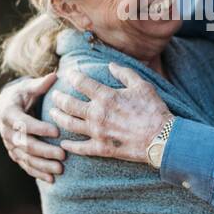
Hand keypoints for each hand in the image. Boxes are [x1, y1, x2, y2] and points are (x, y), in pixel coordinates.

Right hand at [0, 73, 65, 182]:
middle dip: (44, 151)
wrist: (6, 107)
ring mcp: (10, 145)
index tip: (57, 132)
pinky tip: (51, 180)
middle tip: (63, 155)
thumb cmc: (22, 95)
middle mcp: (6, 131)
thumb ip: (40, 84)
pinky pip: (25, 166)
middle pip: (25, 144)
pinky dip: (38, 173)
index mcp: (8, 113)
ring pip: (25, 158)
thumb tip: (54, 76)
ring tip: (60, 169)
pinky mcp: (15, 154)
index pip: (24, 123)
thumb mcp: (28, 87)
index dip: (39, 129)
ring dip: (43, 165)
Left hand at [50, 63, 171, 163]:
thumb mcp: (142, 85)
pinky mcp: (101, 149)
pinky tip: (63, 143)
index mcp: (106, 96)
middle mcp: (97, 114)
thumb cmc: (154, 110)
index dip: (72, 76)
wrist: (161, 138)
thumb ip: (125, 73)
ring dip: (58, 117)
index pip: (82, 83)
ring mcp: (97, 133)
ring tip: (52, 113)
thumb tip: (111, 65)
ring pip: (69, 124)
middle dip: (59, 98)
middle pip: (69, 104)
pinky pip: (80, 148)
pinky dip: (70, 146)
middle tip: (54, 95)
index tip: (68, 74)